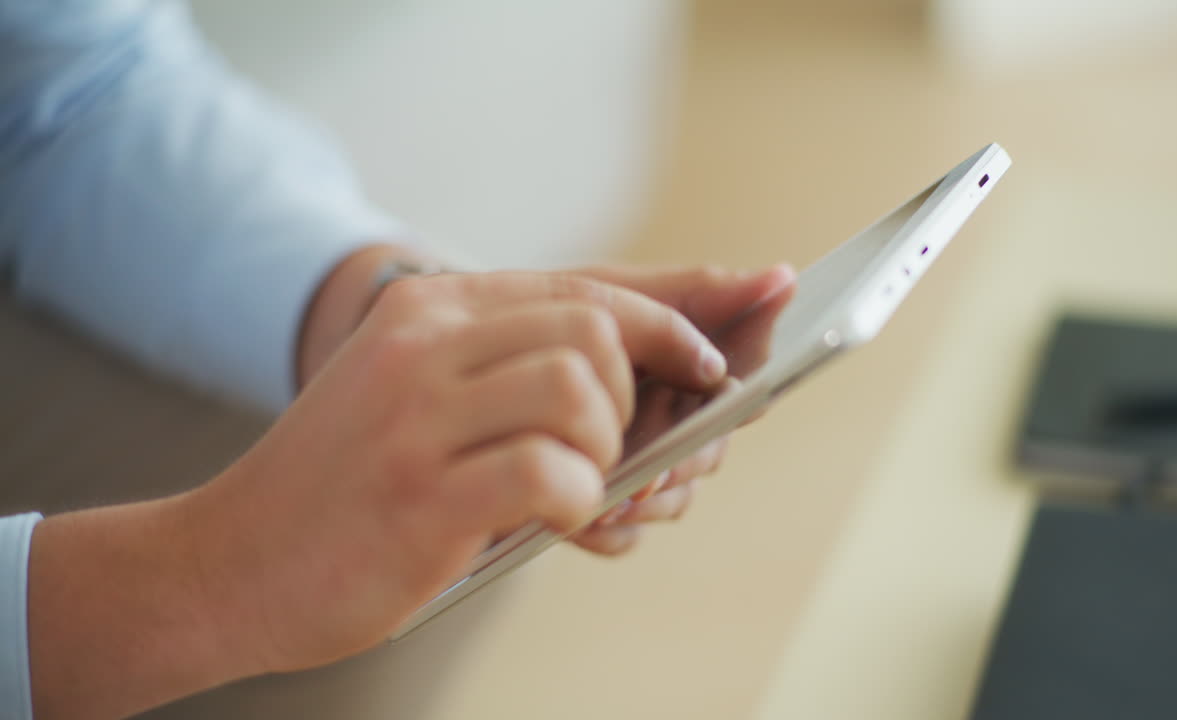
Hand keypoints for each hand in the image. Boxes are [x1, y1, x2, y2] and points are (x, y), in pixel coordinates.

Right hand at [28, 270, 728, 717]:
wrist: (227, 561)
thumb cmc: (350, 489)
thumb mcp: (421, 401)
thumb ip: (521, 376)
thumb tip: (661, 382)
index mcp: (432, 308)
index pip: (586, 285)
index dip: (680, 303)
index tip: (753, 306)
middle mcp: (424, 340)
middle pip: (598, 326)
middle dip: (650, 393)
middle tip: (642, 453)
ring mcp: (417, 411)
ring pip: (583, 388)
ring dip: (610, 452)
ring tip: (581, 493)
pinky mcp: (421, 488)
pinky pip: (553, 471)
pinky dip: (583, 503)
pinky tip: (560, 523)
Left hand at [566, 264, 795, 554]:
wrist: (456, 379)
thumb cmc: (538, 326)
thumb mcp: (603, 297)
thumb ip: (688, 293)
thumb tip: (783, 277)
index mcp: (683, 370)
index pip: (738, 392)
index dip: (731, 403)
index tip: (713, 400)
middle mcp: (669, 422)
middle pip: (708, 450)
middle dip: (684, 458)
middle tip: (654, 466)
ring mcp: (635, 469)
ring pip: (672, 498)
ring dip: (647, 499)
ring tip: (613, 495)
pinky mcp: (598, 512)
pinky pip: (625, 535)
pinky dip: (610, 530)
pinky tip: (586, 521)